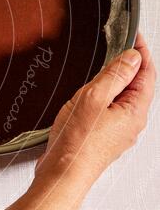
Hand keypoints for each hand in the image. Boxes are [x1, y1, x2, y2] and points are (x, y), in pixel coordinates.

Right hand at [35, 33, 154, 189]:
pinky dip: (104, 96)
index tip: (133, 35)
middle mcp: (131, 123)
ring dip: (114, 80)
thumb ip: (115, 75)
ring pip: (122, 98)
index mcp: (135, 111)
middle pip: (138, 85)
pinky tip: (89, 95)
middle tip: (117, 46)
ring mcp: (118, 131)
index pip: (147, 73)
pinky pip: (110, 110)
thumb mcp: (94, 98)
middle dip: (128, 64)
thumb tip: (132, 58)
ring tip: (101, 68)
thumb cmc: (77, 143)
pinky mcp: (104, 137)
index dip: (141, 51)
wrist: (63, 174)